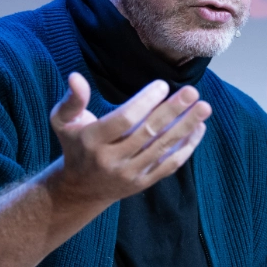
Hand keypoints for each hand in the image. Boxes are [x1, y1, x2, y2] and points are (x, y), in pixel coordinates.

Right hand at [45, 74, 211, 206]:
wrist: (81, 189)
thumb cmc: (76, 144)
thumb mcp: (63, 121)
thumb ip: (72, 99)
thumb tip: (76, 77)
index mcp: (92, 141)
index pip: (124, 120)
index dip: (145, 102)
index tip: (163, 85)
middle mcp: (111, 160)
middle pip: (148, 133)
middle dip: (173, 111)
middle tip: (193, 92)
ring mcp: (129, 174)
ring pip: (162, 149)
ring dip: (186, 127)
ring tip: (204, 108)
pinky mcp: (143, 183)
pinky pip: (169, 165)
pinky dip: (186, 147)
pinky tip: (199, 128)